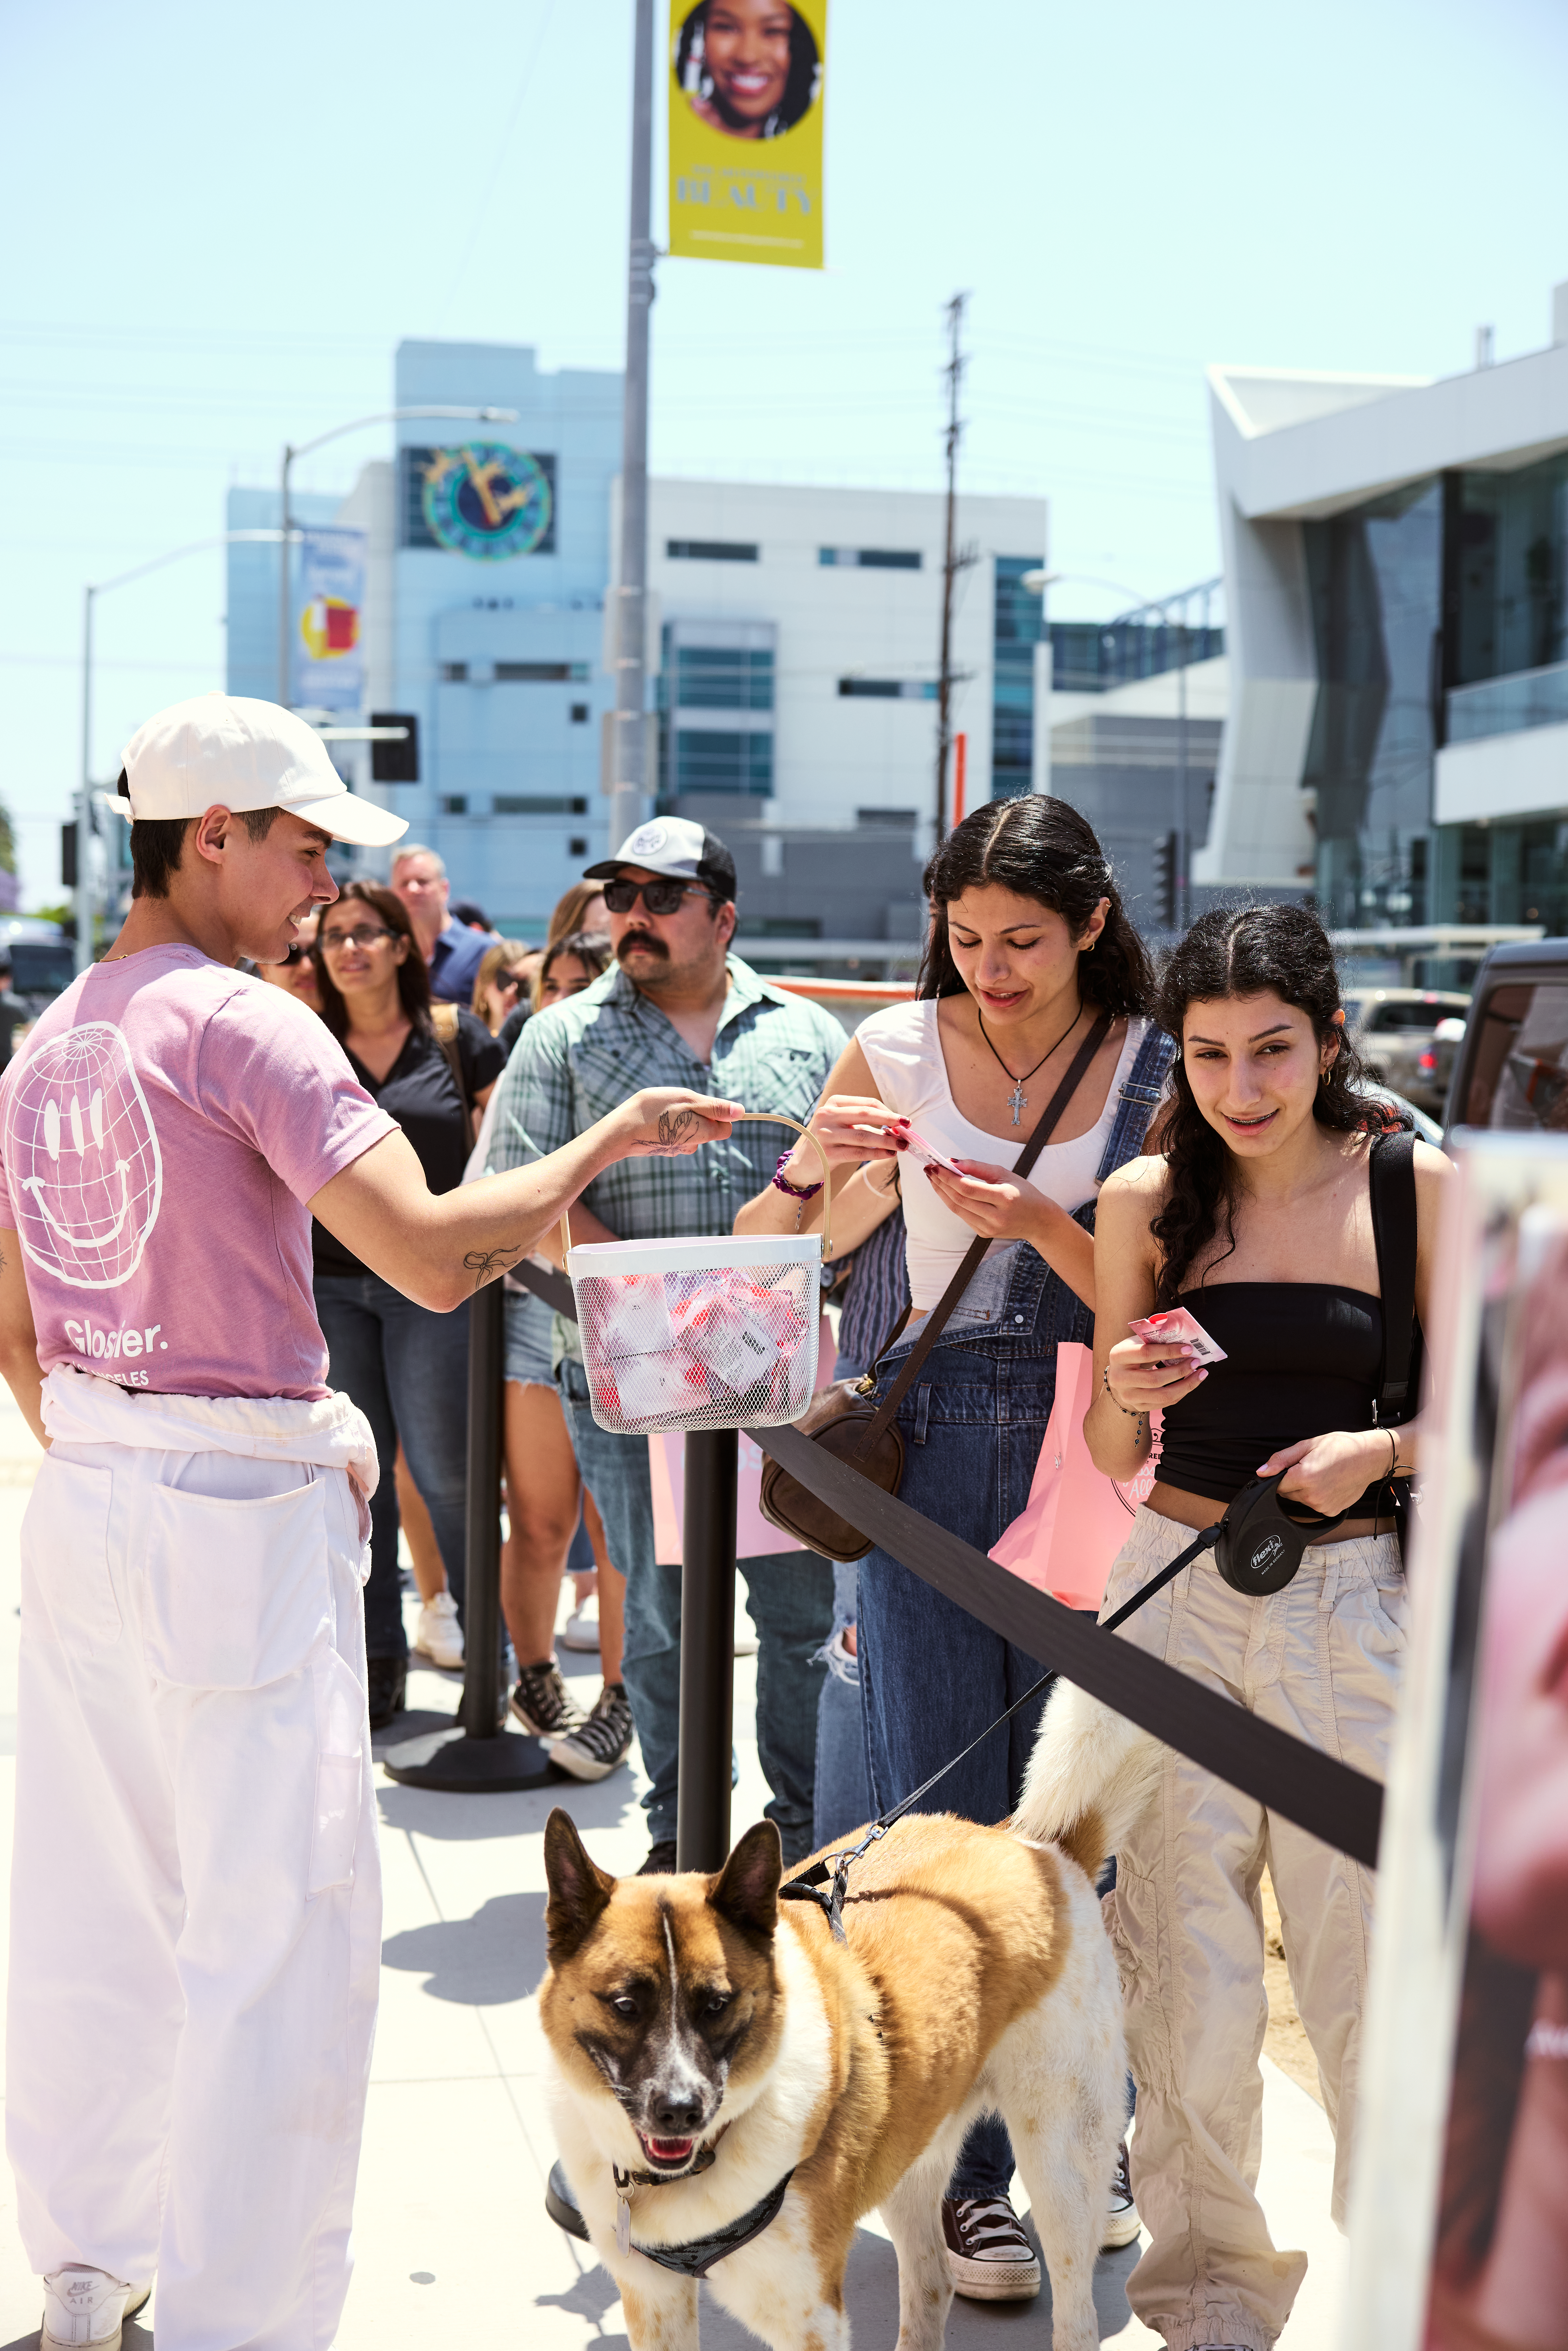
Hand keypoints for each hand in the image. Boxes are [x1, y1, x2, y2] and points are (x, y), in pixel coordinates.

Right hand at [609, 1089, 744, 1158]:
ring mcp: (678, 1149)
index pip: (726, 1127)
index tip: (700, 1102)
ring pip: (691, 1131)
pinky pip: (675, 1135)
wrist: (620, 1131)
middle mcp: (693, 1145)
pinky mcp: (665, 1149)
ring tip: (663, 1111)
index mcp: (703, 1133)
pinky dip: (669, 1126)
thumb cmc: (654, 1111)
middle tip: (678, 1105)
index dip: (719, 1112)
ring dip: (682, 1119)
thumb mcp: (687, 1100)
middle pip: (708, 1128)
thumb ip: (714, 1107)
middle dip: (699, 1115)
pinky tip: (655, 1121)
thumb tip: (741, 1112)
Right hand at [788, 1093, 907, 1174]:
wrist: (802, 1164)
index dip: (887, 1111)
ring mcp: (825, 1134)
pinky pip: (857, 1152)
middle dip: (890, 1120)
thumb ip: (864, 1124)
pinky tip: (888, 1155)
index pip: (866, 1103)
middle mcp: (827, 1115)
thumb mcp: (843, 1126)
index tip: (903, 1120)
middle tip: (908, 1126)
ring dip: (886, 1140)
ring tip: (902, 1145)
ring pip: (863, 1135)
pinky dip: (876, 1153)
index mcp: (833, 1103)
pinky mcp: (827, 1153)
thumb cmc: (829, 1142)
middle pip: (865, 1114)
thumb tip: (895, 1127)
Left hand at [923, 1158, 1055, 1243]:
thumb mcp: (1005, 1174)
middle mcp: (996, 1217)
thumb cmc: (1023, 1193)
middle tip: (930, 1169)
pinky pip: (963, 1216)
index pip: (968, 1189)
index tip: (936, 1165)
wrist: (1039, 1221)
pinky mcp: (984, 1234)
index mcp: (1004, 1198)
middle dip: (941, 1183)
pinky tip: (945, 1190)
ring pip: (958, 1210)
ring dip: (942, 1193)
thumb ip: (978, 1168)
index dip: (949, 1177)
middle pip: (960, 1200)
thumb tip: (952, 1162)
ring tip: (933, 1178)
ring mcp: (989, 1228)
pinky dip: (952, 1202)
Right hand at [1103, 1334, 1206, 1415]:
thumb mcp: (1138, 1342)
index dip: (1169, 1351)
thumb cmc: (1133, 1354)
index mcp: (1119, 1356)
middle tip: (1196, 1362)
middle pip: (1155, 1379)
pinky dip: (1181, 1393)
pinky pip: (1165, 1403)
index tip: (1188, 1349)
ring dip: (1186, 1385)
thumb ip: (1156, 1340)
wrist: (1119, 1376)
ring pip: (1162, 1395)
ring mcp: (1128, 1395)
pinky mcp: (1138, 1406)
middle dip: (1180, 1371)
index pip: (1146, 1353)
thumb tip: (1184, 1340)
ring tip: (1199, 1374)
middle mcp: (1120, 1378)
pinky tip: (1190, 1383)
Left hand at [1257, 1429, 1388, 1517]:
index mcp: (1304, 1477)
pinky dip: (1318, 1496)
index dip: (1282, 1475)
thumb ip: (1281, 1460)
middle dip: (1294, 1482)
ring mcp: (1323, 1506)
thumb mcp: (1307, 1445)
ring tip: (1322, 1474)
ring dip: (1305, 1490)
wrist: (1369, 1457)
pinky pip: (1315, 1505)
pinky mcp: (1331, 1512)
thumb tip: (1262, 1471)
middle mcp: (1312, 1495)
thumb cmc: (1341, 1447)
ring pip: (1301, 1500)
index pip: (1276, 1484)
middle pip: (1288, 1493)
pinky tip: (1329, 1484)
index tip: (1293, 1467)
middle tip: (1311, 1467)